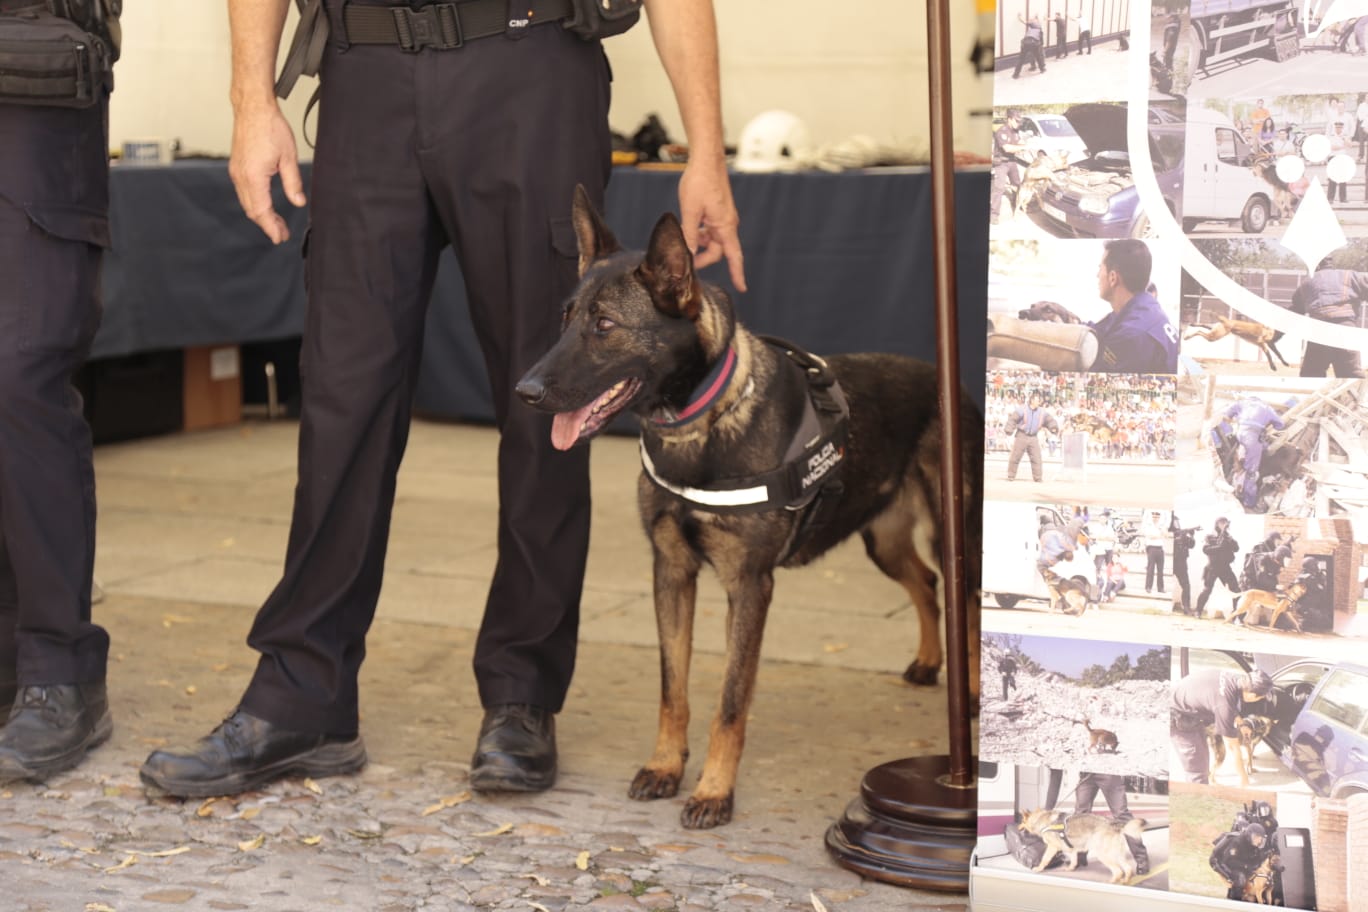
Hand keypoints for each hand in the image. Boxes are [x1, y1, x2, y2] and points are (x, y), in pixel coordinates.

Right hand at [228, 101, 305, 243]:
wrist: (253, 108)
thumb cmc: (270, 127)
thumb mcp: (288, 157)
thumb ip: (293, 183)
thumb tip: (298, 202)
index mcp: (253, 177)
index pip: (261, 211)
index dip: (271, 227)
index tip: (280, 238)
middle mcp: (241, 176)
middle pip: (252, 210)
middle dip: (267, 225)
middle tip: (281, 234)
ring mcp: (236, 171)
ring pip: (247, 202)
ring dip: (261, 215)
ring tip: (277, 223)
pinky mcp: (237, 166)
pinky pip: (244, 192)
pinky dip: (255, 203)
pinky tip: (266, 206)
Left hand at [678, 160, 745, 291]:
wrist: (706, 159)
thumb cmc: (700, 181)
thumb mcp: (690, 211)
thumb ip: (689, 234)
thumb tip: (688, 253)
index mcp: (725, 226)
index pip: (734, 256)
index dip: (738, 273)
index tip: (742, 287)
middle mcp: (728, 224)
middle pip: (719, 251)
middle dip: (703, 258)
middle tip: (685, 260)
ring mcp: (724, 217)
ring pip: (713, 240)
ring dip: (700, 243)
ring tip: (684, 237)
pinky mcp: (718, 211)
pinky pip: (712, 229)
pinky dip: (701, 232)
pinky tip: (689, 226)